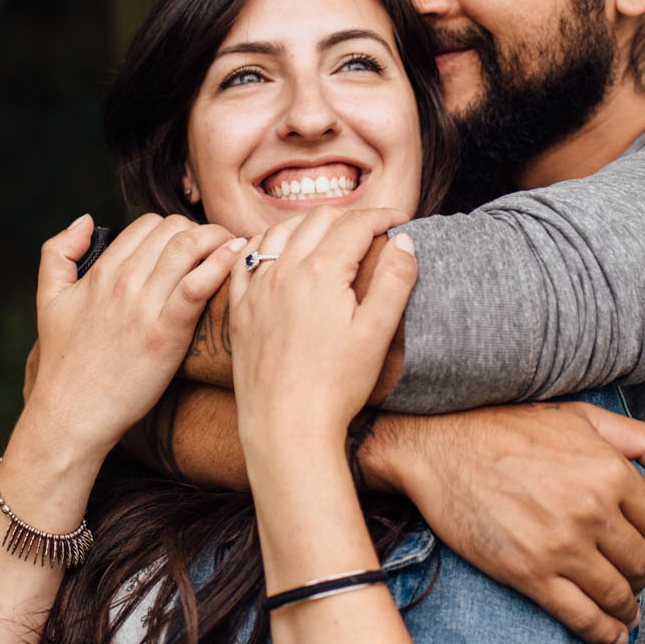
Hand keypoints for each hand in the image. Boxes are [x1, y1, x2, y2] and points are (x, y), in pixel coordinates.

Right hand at [24, 213, 242, 458]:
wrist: (70, 415)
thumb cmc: (63, 363)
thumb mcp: (48, 299)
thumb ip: (58, 253)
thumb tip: (86, 219)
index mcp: (100, 272)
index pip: (147, 225)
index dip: (174, 229)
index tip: (190, 245)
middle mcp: (122, 282)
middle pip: (173, 229)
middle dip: (200, 230)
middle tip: (217, 248)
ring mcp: (144, 307)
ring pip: (188, 246)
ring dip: (218, 238)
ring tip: (234, 249)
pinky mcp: (166, 334)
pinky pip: (198, 284)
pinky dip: (221, 263)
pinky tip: (236, 256)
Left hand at [228, 207, 413, 452]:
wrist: (286, 427)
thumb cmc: (336, 386)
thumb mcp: (377, 333)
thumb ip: (394, 281)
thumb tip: (404, 241)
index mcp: (321, 272)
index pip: (356, 224)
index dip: (383, 216)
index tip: (401, 220)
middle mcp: (284, 271)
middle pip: (318, 219)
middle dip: (350, 216)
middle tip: (372, 229)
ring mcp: (257, 289)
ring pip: (279, 231)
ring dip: (308, 223)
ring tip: (330, 234)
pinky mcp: (239, 310)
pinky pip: (246, 259)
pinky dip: (265, 243)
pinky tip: (277, 250)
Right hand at [359, 402, 644, 643]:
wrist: (437, 444)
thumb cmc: (507, 426)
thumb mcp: (582, 418)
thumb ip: (644, 442)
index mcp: (610, 471)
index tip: (638, 544)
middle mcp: (591, 510)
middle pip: (642, 564)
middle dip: (639, 575)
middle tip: (626, 576)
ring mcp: (561, 546)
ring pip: (617, 595)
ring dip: (626, 608)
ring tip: (622, 610)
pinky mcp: (529, 574)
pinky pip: (582, 617)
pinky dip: (603, 633)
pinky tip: (609, 635)